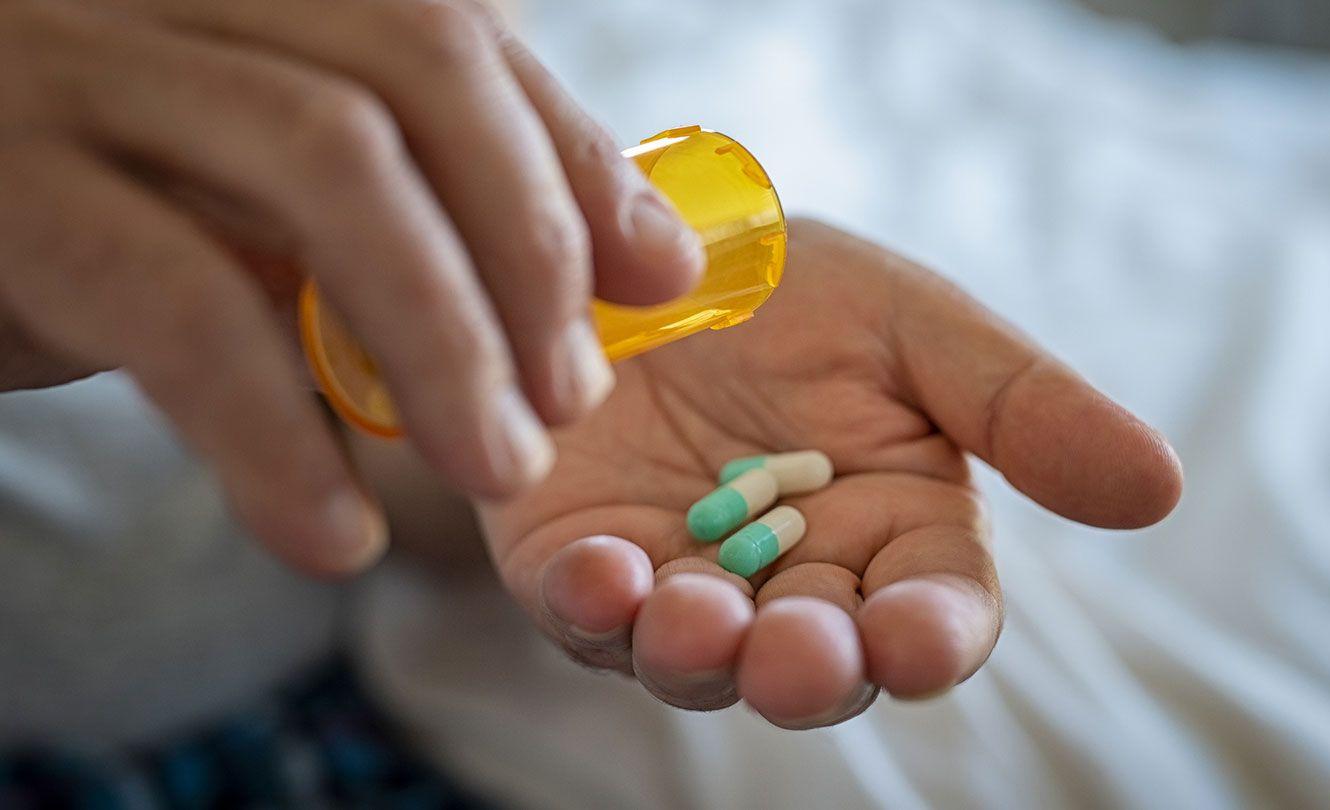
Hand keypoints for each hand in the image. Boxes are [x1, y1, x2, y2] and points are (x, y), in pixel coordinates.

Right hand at [0, 0, 700, 574]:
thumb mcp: (268, 189)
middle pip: (412, 65)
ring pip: (324, 162)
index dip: (574, 156)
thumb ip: (429, 195)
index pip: (453, 31)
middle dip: (527, 241)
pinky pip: (181, 303)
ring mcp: (70, 65)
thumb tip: (645, 256)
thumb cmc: (107, 219)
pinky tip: (336, 536)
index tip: (657, 279)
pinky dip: (278, 432)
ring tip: (499, 467)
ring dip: (442, 338)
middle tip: (574, 395)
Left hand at [481, 219, 1182, 728]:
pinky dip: (591, 606)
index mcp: (893, 529)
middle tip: (800, 653)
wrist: (640, 248)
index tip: (913, 641)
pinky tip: (599, 573)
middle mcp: (791, 580)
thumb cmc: (789, 286)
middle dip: (810, 669)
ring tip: (695, 614)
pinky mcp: (578, 565)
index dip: (927, 639)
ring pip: (699, 659)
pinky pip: (582, 612)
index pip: (934, 613)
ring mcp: (681, 583)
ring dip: (699, 652)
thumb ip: (1020, 407)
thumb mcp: (913, 323)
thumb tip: (1159, 488)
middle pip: (818, 662)